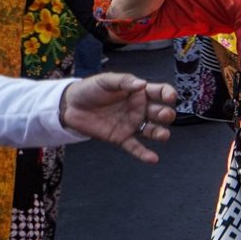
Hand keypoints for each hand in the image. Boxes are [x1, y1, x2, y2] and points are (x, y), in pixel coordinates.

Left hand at [59, 74, 177, 162]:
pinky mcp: (121, 138)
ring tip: (163, 136)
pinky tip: (153, 159)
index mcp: (139, 93)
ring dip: (160, 133)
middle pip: (160, 112)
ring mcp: (132, 124)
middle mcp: (140, 109)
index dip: (168, 94)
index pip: (160, 92)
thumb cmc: (91, 89)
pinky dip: (144, 154)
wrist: (70, 106)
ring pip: (152, 130)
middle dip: (166, 115)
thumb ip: (124, 81)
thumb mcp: (106, 81)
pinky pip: (135, 147)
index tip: (170, 97)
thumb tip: (142, 84)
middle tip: (164, 115)